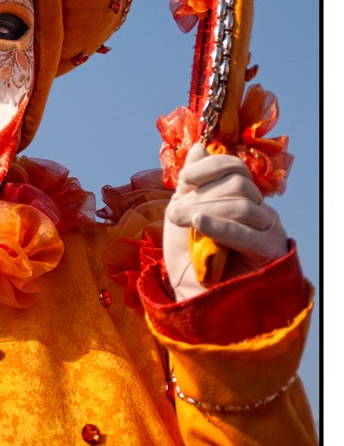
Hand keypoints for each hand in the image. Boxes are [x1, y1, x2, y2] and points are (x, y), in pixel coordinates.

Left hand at [163, 143, 288, 299]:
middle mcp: (260, 210)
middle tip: (174, 213)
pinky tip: (199, 224)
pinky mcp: (271, 253)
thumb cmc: (188, 257)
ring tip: (181, 221)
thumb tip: (200, 146)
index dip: (210, 166)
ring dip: (205, 209)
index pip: (235, 167)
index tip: (185, 178)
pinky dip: (221, 225)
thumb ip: (191, 182)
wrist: (195, 298)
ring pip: (243, 204)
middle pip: (238, 184)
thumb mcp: (182, 213)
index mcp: (239, 197)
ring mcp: (269, 231)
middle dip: (201, 195)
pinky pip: (248, 233)